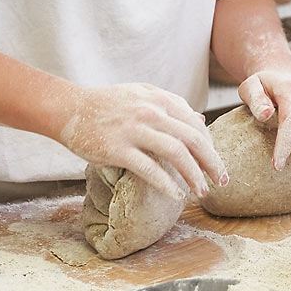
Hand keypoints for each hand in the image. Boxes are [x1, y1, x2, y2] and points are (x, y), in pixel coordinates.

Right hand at [58, 83, 226, 199]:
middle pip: (193, 139)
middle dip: (212, 163)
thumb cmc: (106, 104)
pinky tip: (177, 195)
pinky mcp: (118, 148)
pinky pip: (149, 168)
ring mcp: (135, 130)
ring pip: (177, 153)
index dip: (210, 147)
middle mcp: (151, 112)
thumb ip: (170, 105)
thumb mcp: (141, 95)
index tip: (216, 165)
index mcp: (159, 99)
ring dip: (194, 175)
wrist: (69, 108)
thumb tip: (199, 119)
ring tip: (203, 191)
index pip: (195, 125)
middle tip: (222, 182)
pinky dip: (167, 183)